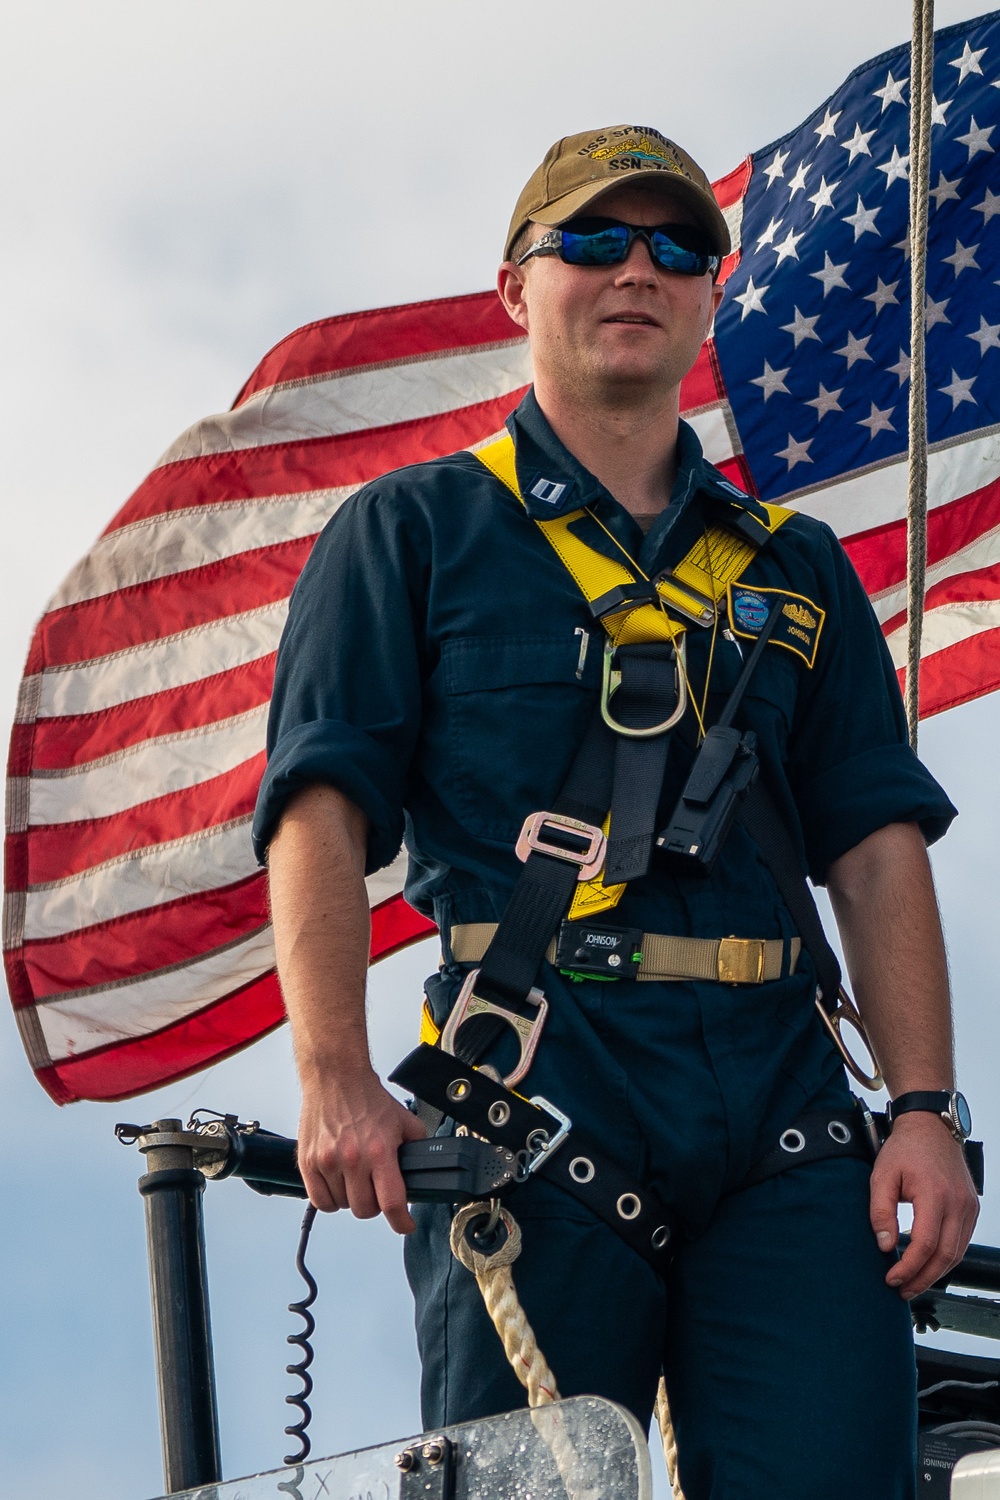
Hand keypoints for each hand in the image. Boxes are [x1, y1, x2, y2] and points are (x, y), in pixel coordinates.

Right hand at [297, 1067, 426, 1233]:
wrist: (335, 1078)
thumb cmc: (367, 1098)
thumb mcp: (403, 1120)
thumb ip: (415, 1148)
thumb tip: (421, 1171)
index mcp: (379, 1151)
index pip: (391, 1202)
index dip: (401, 1222)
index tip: (405, 1225)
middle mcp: (352, 1159)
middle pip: (365, 1210)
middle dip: (375, 1205)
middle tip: (376, 1189)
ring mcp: (327, 1161)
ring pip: (342, 1207)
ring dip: (351, 1198)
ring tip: (355, 1178)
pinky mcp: (307, 1162)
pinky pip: (319, 1201)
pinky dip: (330, 1199)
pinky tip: (337, 1184)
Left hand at [870, 1111, 978, 1297]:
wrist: (930, 1126)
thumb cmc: (904, 1149)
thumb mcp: (882, 1175)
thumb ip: (881, 1211)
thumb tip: (884, 1245)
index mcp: (934, 1194)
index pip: (925, 1244)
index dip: (909, 1267)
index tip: (891, 1278)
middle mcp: (958, 1203)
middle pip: (945, 1256)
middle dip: (922, 1278)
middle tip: (901, 1290)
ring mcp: (968, 1206)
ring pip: (957, 1253)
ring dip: (935, 1273)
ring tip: (912, 1283)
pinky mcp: (971, 1208)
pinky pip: (962, 1242)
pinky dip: (946, 1258)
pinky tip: (928, 1265)